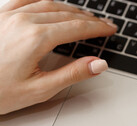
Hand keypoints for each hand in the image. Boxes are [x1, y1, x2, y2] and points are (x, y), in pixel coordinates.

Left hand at [0, 0, 116, 113]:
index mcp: (35, 38)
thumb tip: (98, 64)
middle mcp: (22, 20)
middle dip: (88, 19)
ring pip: (48, 3)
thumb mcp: (40, 89)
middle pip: (65, 13)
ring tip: (83, 17)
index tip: (110, 29)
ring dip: (70, 9)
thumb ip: (72, 74)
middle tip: (102, 24)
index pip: (77, 28)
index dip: (97, 28)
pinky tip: (50, 3)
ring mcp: (8, 15)